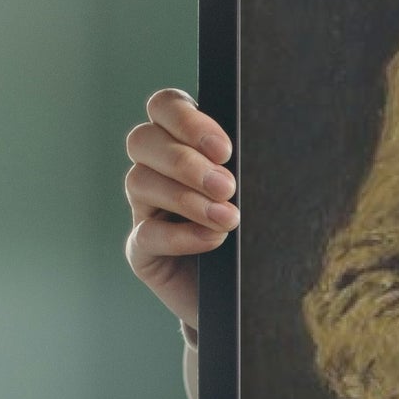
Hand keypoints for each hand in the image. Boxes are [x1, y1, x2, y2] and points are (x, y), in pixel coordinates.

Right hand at [124, 90, 237, 329]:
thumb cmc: (258, 231)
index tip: (224, 149)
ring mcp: (145, 209)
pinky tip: (212, 240)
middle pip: (142, 139)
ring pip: (139, 182)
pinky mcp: (142, 251)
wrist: (250, 292)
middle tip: (227, 186)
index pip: (165, 106)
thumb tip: (256, 148)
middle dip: (185, 161)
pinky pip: (145, 234)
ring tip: (228, 218)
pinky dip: (180, 236)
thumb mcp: (259, 191)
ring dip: (186, 198)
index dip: (186, 120)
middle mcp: (156, 170)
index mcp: (183, 142)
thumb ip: (248, 165)